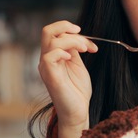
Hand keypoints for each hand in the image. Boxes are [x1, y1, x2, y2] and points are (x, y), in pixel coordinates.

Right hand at [38, 21, 97, 137]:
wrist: (78, 111)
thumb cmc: (77, 91)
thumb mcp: (78, 65)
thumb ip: (74, 51)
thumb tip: (77, 36)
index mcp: (53, 56)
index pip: (55, 33)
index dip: (73, 33)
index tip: (91, 45)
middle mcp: (47, 59)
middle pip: (47, 31)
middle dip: (66, 26)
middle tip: (81, 33)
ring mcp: (46, 67)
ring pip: (51, 40)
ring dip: (72, 40)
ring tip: (85, 49)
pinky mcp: (50, 76)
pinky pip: (49, 56)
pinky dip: (62, 52)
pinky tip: (71, 58)